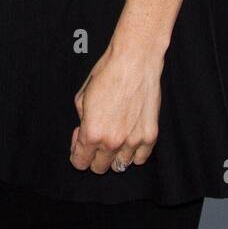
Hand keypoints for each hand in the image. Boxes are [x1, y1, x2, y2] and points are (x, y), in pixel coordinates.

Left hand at [69, 41, 162, 173]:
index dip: (77, 153)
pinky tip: (129, 137)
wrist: (134, 60)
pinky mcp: (150, 136)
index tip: (80, 141)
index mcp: (92, 132)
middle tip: (97, 137)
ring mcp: (133, 141)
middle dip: (94, 156)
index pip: (80, 162)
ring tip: (115, 136)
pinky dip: (133, 152)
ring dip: (114, 155)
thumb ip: (82, 122)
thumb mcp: (82, 97)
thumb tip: (84, 133)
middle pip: (100, 167)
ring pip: (120, 165)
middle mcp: (113, 141)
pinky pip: (140, 158)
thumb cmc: (107, 74)